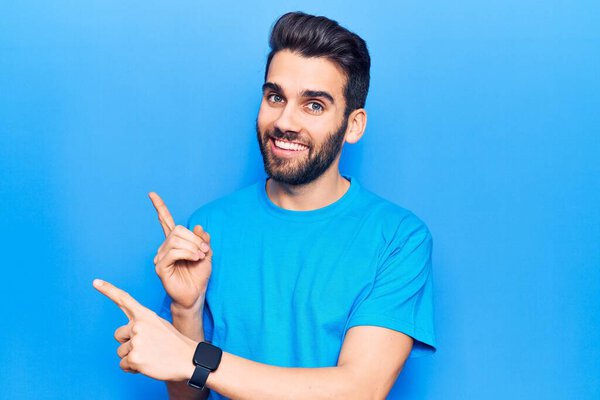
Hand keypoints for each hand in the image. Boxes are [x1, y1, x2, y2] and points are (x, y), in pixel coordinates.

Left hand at [93, 279, 196, 380]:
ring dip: (132, 357)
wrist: (188, 359)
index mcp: (145, 315)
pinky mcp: (135, 357)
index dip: (108, 290)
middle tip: (148, 347)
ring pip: (121, 352)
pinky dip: (133, 368)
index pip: (124, 299)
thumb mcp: (159, 326)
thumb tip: (127, 336)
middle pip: (118, 335)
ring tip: (151, 356)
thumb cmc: (174, 344)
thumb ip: (142, 325)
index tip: (95, 282)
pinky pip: (123, 365)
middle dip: (128, 343)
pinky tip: (148, 365)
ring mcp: (136, 341)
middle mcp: (138, 325)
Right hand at [149, 192, 211, 310]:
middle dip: (194, 239)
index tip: (152, 194)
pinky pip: (172, 252)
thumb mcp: (206, 253)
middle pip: (178, 230)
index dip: (159, 207)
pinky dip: (186, 253)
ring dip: (192, 248)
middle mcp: (165, 247)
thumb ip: (203, 239)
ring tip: (200, 257)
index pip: (165, 221)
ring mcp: (161, 256)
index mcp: (175, 242)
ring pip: (175, 241)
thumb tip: (198, 227)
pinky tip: (194, 259)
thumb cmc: (199, 275)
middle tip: (204, 251)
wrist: (196, 294)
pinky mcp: (160, 267)